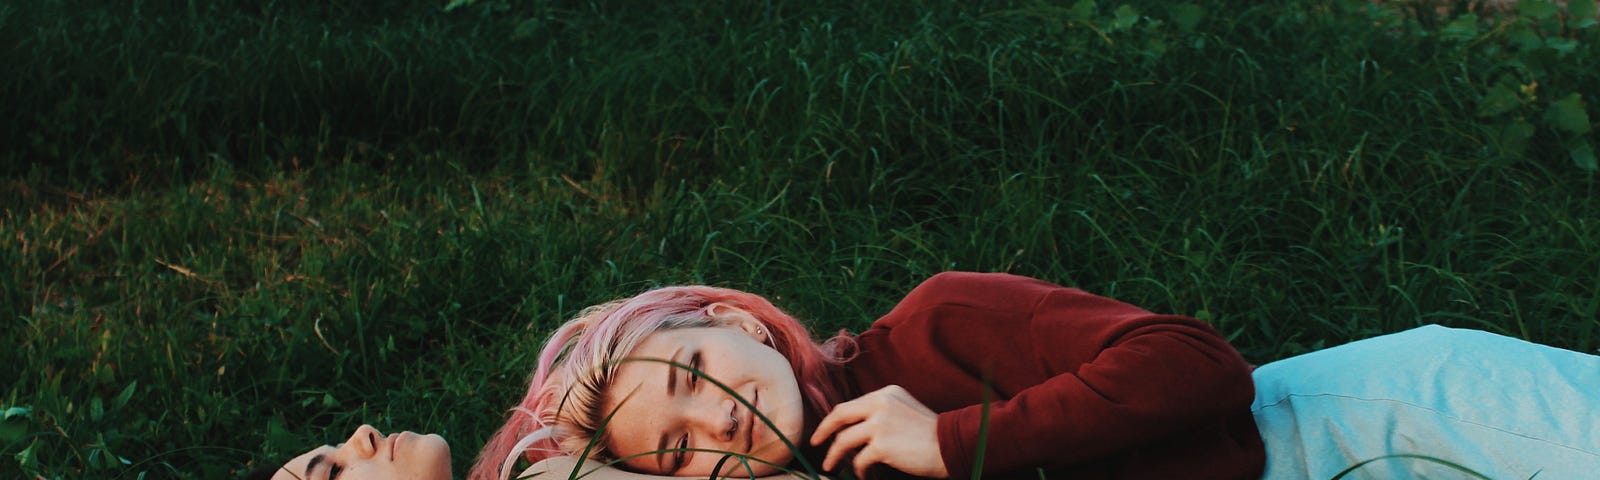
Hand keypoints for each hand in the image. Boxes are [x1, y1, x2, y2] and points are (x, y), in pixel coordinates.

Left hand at [809, 385, 948, 478]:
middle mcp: (880, 403)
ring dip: (835, 456)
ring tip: (831, 467)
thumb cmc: (932, 434)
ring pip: (844, 441)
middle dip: (823, 432)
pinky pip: (860, 461)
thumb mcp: (905, 410)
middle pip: (839, 416)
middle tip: (816, 444)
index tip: (825, 431)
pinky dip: (859, 471)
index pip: (851, 405)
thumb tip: (854, 430)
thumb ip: (881, 412)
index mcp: (886, 393)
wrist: (953, 445)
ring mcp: (880, 423)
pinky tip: (865, 476)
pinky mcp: (881, 445)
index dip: (834, 420)